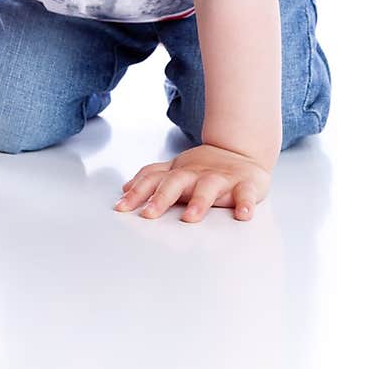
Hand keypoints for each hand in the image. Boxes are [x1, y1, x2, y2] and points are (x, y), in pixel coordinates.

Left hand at [114, 143, 274, 223]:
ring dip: (199, 201)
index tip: (122, 207)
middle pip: (176, 182)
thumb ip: (153, 177)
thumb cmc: (205, 168)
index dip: (137, 192)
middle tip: (149, 214)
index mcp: (179, 172)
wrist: (242, 152)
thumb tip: (125, 188)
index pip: (153, 179)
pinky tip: (243, 214)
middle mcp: (197, 174)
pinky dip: (245, 203)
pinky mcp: (245, 185)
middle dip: (162, 197)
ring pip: (208, 188)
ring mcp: (221, 179)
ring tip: (190, 217)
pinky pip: (246, 194)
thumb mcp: (176, 169)